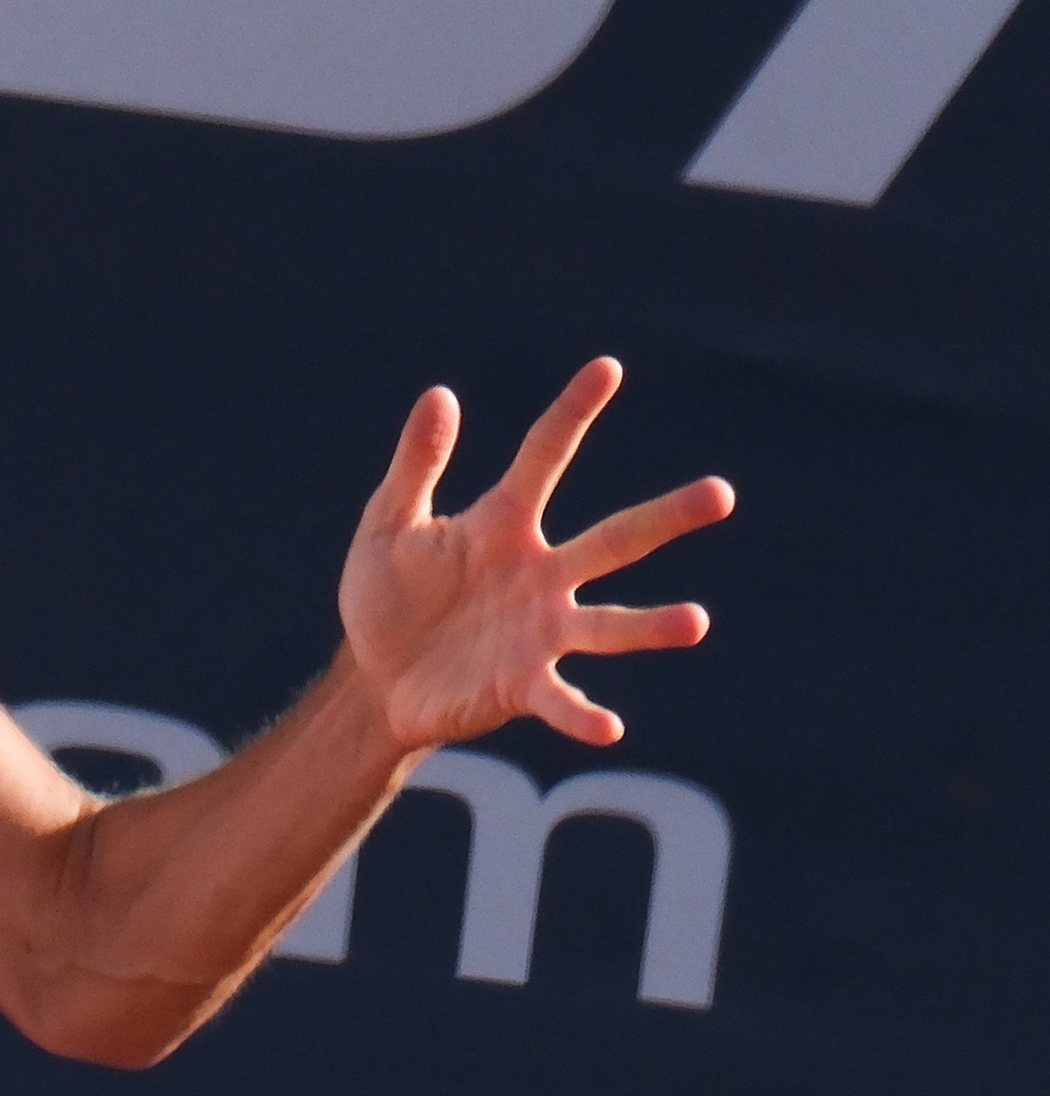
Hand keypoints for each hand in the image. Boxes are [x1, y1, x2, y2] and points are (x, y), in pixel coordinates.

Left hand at [339, 358, 734, 750]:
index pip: (545, 459)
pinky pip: (559, 699)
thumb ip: (416, 465)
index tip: (608, 368)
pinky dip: (582, 714)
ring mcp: (539, 631)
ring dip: (650, 626)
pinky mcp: (522, 685)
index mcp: (503, 525)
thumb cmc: (387, 597)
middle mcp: (540, 574)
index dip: (572, 414)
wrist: (374, 679)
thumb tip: (440, 394)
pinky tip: (609, 727)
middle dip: (666, 518)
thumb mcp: (388, 525)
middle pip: (613, 540)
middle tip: (721, 493)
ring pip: (607, 624)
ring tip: (696, 622)